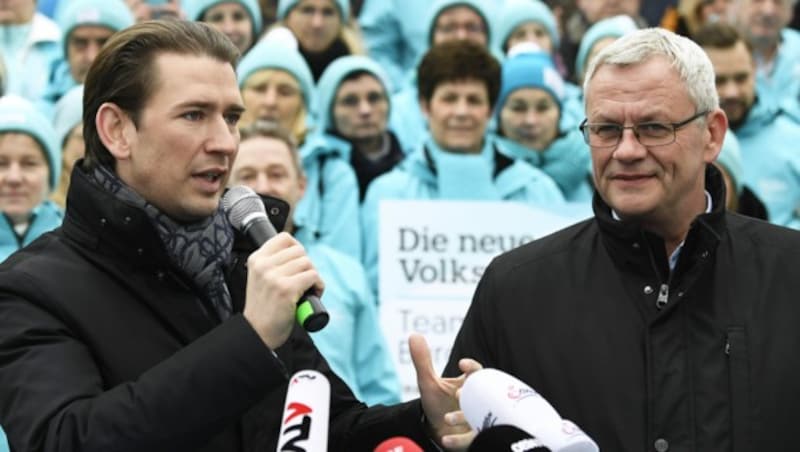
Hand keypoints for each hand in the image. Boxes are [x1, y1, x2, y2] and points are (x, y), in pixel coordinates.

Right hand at [243, 232, 323, 348]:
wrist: (257, 333)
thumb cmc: (264, 309)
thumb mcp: (260, 278)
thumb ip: (273, 263)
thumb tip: (299, 253)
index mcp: (256, 259)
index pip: (284, 238)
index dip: (297, 249)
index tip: (297, 264)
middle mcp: (263, 266)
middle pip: (300, 251)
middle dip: (306, 266)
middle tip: (303, 281)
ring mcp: (274, 277)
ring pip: (308, 263)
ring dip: (313, 277)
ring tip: (307, 290)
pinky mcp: (287, 289)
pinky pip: (313, 276)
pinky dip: (318, 286)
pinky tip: (312, 295)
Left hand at [409, 334, 482, 450]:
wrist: (437, 430)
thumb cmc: (438, 403)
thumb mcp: (428, 382)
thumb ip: (422, 361)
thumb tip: (414, 335)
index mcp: (470, 384)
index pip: (478, 372)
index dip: (473, 367)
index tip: (462, 364)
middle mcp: (478, 401)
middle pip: (483, 395)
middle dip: (473, 394)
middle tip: (460, 393)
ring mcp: (478, 420)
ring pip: (479, 418)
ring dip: (465, 417)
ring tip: (448, 417)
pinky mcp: (473, 438)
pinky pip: (471, 440)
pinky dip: (459, 441)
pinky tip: (446, 440)